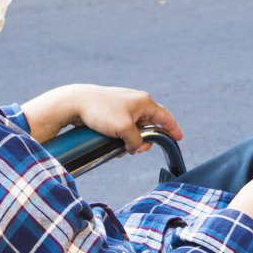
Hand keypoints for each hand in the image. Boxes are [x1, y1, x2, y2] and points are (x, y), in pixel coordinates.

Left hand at [20, 84, 181, 151]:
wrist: (74, 103)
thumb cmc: (101, 111)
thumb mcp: (125, 129)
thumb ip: (136, 141)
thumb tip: (135, 147)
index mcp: (144, 102)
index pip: (164, 116)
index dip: (172, 129)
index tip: (178, 138)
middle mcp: (135, 102)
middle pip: (148, 126)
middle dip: (143, 141)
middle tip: (134, 150)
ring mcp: (122, 107)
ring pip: (133, 129)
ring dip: (129, 141)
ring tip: (119, 147)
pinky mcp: (110, 113)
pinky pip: (121, 128)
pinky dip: (120, 138)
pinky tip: (112, 144)